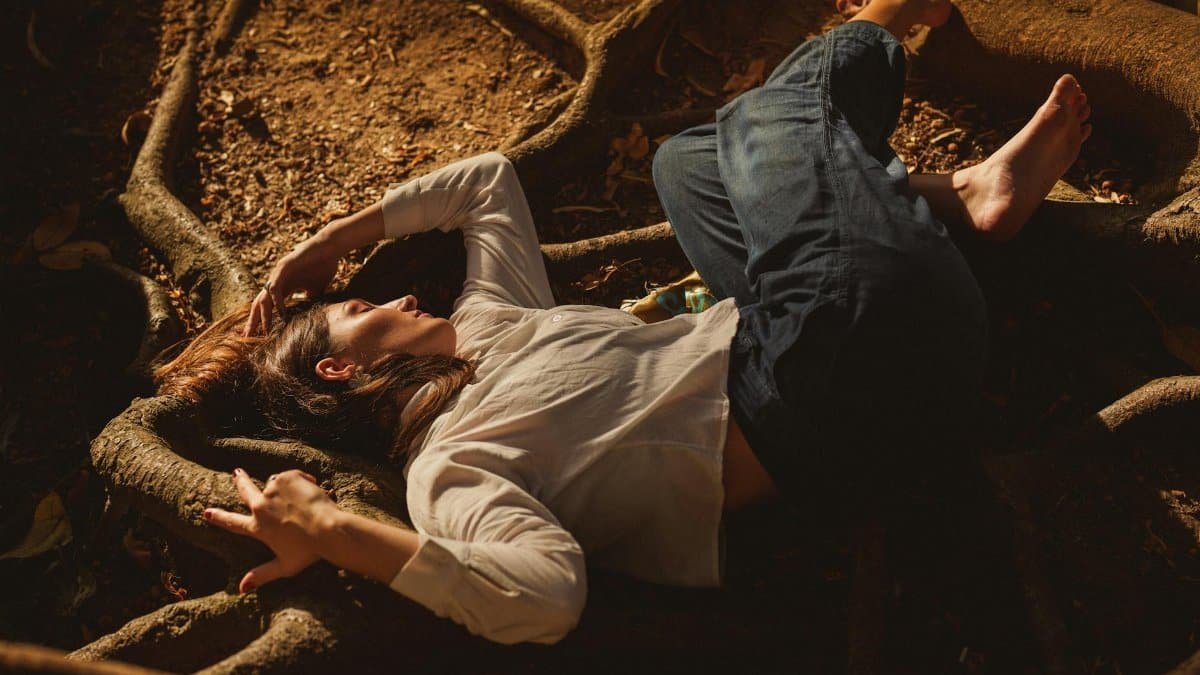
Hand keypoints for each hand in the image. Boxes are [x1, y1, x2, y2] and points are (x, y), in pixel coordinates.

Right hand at [203, 468, 339, 592]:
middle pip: (245, 490)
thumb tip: (241, 589)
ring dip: (283, 488)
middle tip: (237, 473)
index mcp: (257, 528)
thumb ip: (261, 575)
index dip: (218, 517)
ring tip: (300, 500)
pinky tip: (311, 490)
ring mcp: (273, 490)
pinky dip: (300, 480)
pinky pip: (291, 476)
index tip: (206, 512)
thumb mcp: (284, 567)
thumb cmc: (309, 551)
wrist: (328, 529)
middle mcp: (260, 507)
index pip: (232, 523)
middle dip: (240, 481)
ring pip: (275, 483)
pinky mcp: (288, 478)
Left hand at [243, 234, 340, 335]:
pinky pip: (276, 287)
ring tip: (264, 331)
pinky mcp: (283, 266)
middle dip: (253, 321)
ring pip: (264, 297)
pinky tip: (280, 314)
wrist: (330, 247)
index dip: (261, 321)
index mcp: (283, 287)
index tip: (258, 337)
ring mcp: (278, 274)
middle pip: (259, 304)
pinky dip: (278, 302)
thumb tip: (309, 315)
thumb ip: (308, 300)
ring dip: (263, 315)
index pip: (267, 307)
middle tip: (248, 338)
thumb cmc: (324, 265)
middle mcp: (277, 281)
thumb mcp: (316, 289)